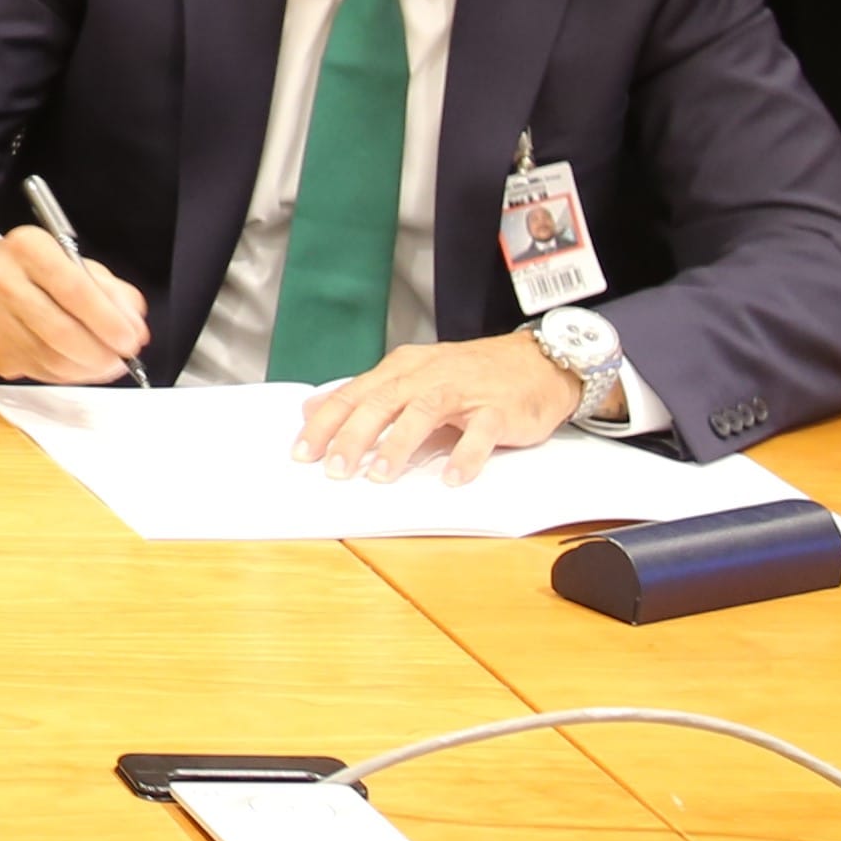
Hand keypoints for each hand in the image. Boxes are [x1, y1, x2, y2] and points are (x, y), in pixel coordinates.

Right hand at [0, 226, 152, 381]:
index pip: (74, 289)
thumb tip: (133, 324)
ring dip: (88, 368)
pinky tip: (76, 364)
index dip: (107, 320)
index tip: (131, 339)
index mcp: (27, 249)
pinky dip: (66, 374)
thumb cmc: (26, 269)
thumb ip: (108, 288)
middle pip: (62, 331)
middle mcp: (2, 281)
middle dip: (102, 353)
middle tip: (123, 358)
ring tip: (105, 363)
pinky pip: (39, 373)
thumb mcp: (68, 260)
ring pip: (52, 359)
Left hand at [292, 333, 582, 483]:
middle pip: (382, 402)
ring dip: (400, 444)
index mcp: (403, 368)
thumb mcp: (413, 377)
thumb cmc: (471, 375)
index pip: (354, 394)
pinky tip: (451, 479)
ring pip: (424, 411)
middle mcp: (428, 375)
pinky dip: (465, 456)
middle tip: (334, 470)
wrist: (538, 362)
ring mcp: (464, 390)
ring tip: (381, 476)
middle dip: (354, 436)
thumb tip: (312, 409)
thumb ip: (366, 395)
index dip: (326, 424)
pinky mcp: (498, 409)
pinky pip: (480, 432)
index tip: (302, 453)